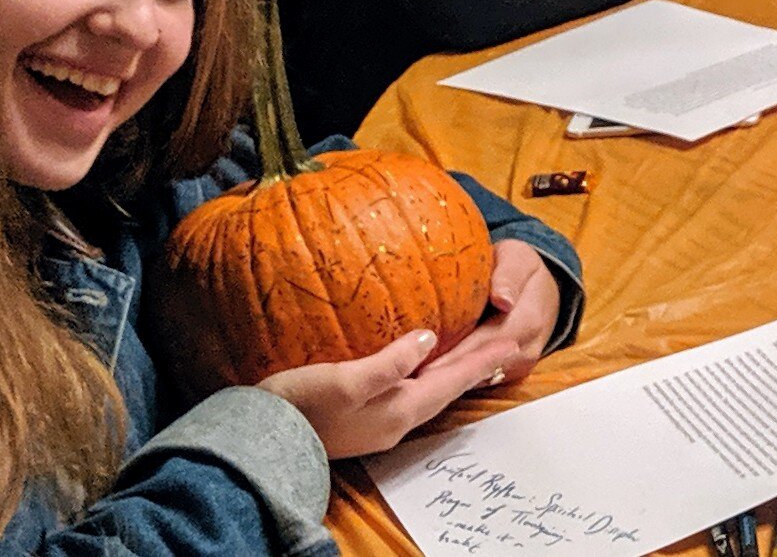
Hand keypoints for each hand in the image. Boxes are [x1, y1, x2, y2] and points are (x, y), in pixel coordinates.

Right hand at [258, 329, 515, 457]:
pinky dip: (427, 374)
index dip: (482, 361)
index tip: (514, 344)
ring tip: (476, 355)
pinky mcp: (361, 414)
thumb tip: (430, 338)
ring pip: (430, 391)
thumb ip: (391, 362)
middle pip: (447, 389)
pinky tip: (421, 362)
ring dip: (455, 372)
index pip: (451, 381)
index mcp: (397, 410)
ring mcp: (378, 420)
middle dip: (477, 367)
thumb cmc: (300, 405)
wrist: (262, 437)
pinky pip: (409, 390)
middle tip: (507, 347)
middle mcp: (395, 420)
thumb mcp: (346, 380)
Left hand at [420, 240, 561, 388]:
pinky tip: (428, 375)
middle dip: (442, 374)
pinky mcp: (509, 372)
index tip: (423, 363)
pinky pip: (481, 377)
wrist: (545, 287)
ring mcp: (517, 364)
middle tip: (405, 379)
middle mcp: (524, 349)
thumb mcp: (517, 259)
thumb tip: (503, 299)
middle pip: (479, 367)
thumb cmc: (522, 267)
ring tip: (410, 381)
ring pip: (479, 377)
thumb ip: (508, 276)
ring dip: (447, 380)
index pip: (486, 343)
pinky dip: (456, 377)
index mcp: (527, 320)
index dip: (455, 355)